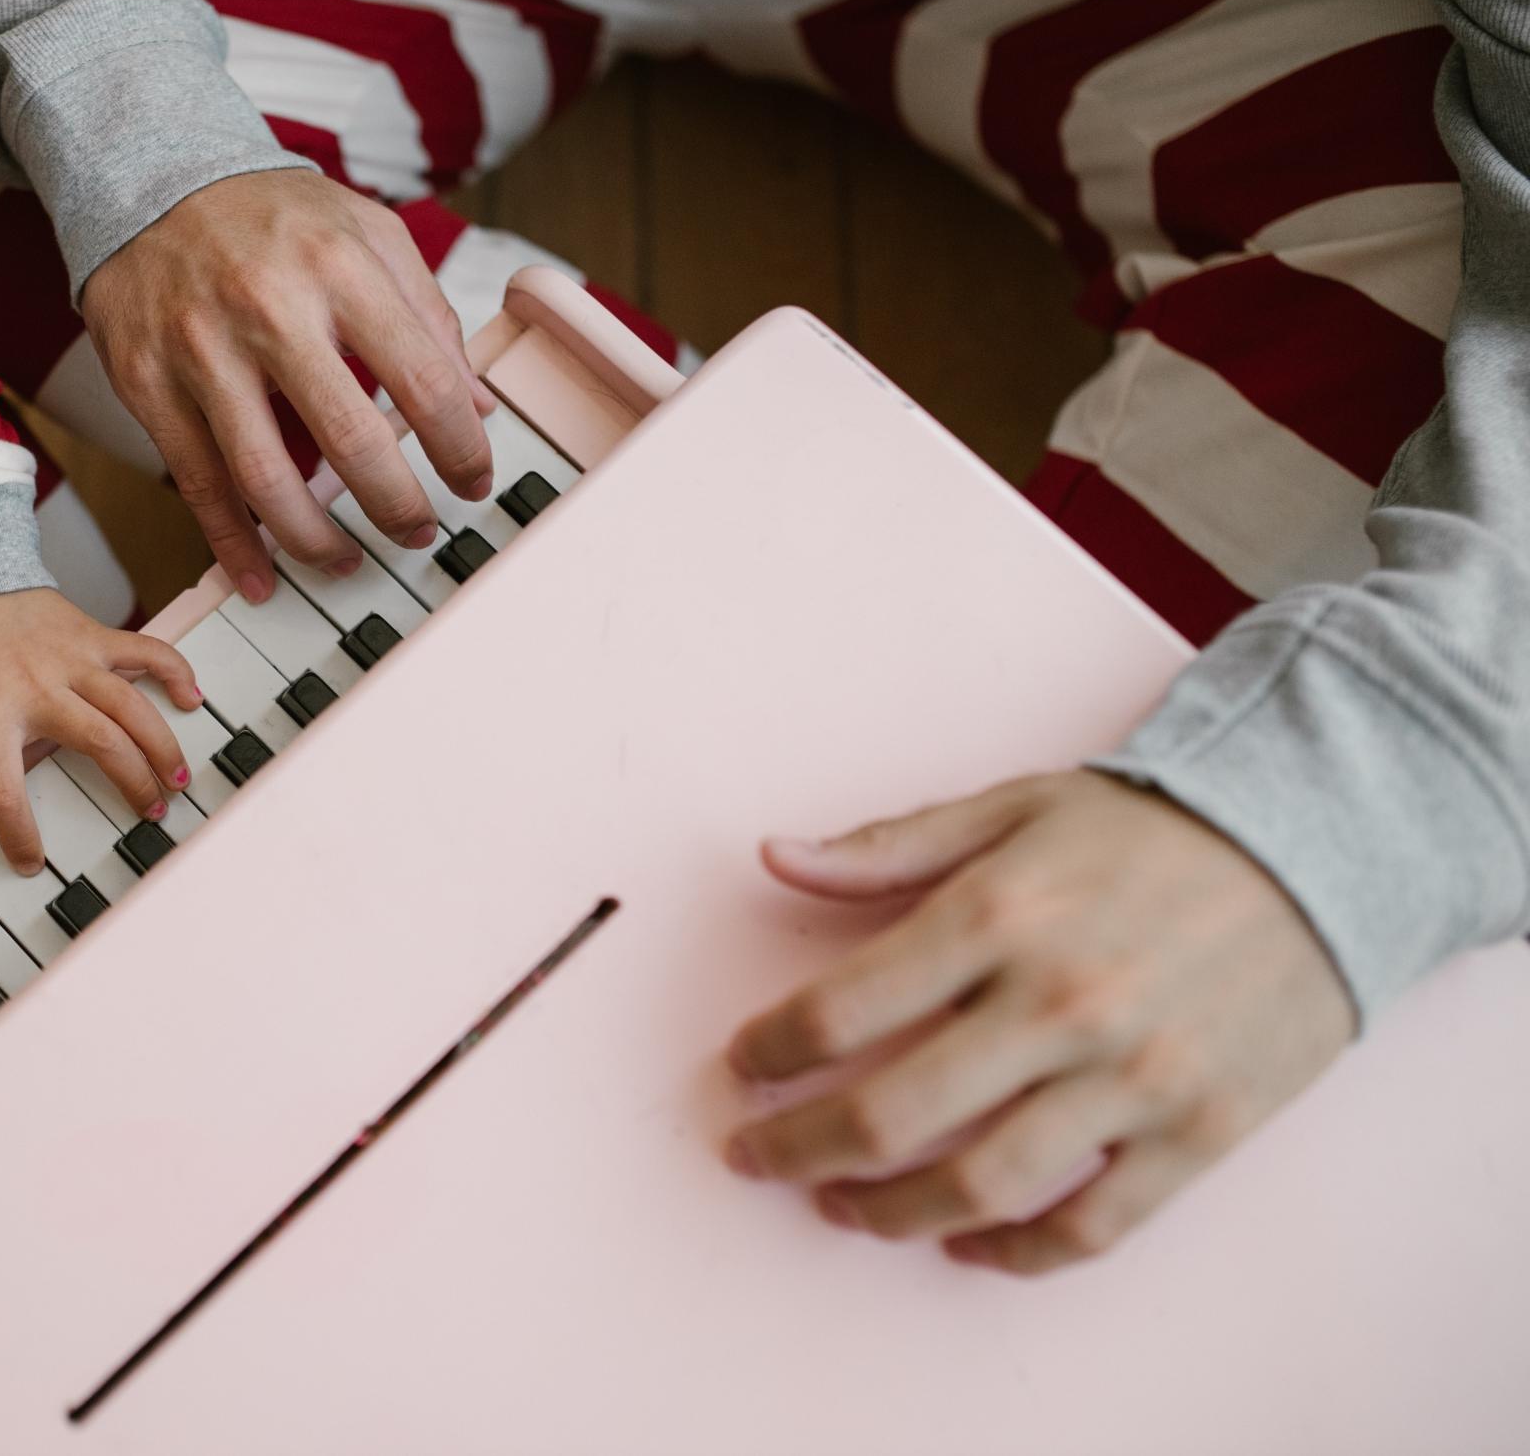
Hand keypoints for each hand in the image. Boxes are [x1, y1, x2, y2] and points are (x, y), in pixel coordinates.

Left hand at [0, 587, 202, 871]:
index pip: (3, 788)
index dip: (18, 833)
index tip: (31, 861)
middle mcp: (37, 689)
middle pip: (100, 743)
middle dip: (132, 783)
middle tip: (150, 813)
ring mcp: (71, 660)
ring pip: (131, 706)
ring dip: (161, 744)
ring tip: (177, 778)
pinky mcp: (93, 636)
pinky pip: (144, 651)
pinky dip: (173, 672)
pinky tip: (191, 698)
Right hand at [81, 168, 497, 599]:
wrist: (150, 178)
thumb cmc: (272, 216)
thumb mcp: (367, 231)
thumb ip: (426, 315)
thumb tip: (473, 409)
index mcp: (340, 266)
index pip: (422, 381)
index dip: (459, 449)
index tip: (471, 483)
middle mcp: (270, 308)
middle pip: (350, 441)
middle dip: (396, 506)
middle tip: (417, 531)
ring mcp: (202, 349)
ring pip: (266, 479)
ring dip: (316, 541)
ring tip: (345, 561)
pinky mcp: (148, 383)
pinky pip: (197, 483)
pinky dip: (231, 543)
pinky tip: (262, 575)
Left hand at [722, 770, 1354, 1273]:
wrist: (1320, 846)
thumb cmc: (1147, 828)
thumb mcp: (1011, 808)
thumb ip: (887, 845)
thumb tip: (772, 857)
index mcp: (998, 915)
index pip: (843, 1009)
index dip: (771, 1050)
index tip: (743, 1064)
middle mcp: (1059, 1003)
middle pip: (890, 1114)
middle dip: (796, 1148)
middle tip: (751, 1156)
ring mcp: (1132, 1077)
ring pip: (978, 1187)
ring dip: (887, 1213)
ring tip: (839, 1206)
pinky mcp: (1198, 1132)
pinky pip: (1091, 1226)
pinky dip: (1017, 1254)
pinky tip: (965, 1244)